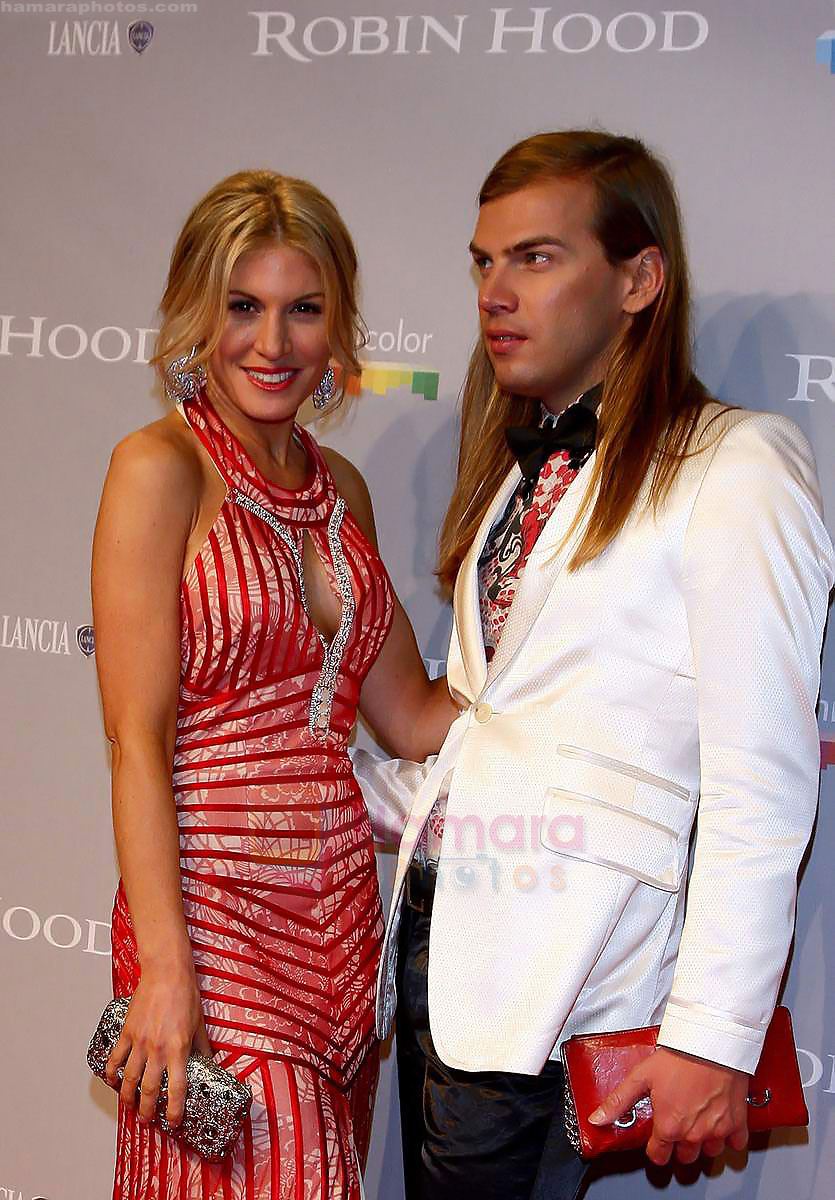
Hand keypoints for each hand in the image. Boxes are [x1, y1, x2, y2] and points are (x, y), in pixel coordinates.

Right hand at [104, 962, 210, 1128]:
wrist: (166, 972)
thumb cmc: (184, 993)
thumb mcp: (199, 1023)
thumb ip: (202, 1047)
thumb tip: (209, 1062)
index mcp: (178, 1048)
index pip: (177, 1089)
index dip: (175, 1110)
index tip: (174, 1121)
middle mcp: (158, 1049)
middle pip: (150, 1089)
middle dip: (148, 1110)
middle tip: (148, 1120)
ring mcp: (140, 1041)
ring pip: (130, 1079)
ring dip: (128, 1097)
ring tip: (130, 1107)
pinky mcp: (127, 1032)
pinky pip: (116, 1058)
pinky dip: (112, 1073)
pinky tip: (113, 1080)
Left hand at [588, 1046, 749, 1164]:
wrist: (711, 1044)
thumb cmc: (679, 1057)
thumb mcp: (641, 1076)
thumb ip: (619, 1102)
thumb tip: (597, 1120)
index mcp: (669, 1126)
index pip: (659, 1156)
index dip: (655, 1149)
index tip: (656, 1141)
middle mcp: (694, 1134)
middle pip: (685, 1157)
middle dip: (678, 1146)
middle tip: (677, 1127)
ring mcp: (717, 1131)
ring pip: (709, 1152)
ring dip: (703, 1142)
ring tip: (697, 1123)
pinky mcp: (737, 1123)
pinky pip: (736, 1144)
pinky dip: (730, 1138)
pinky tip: (721, 1123)